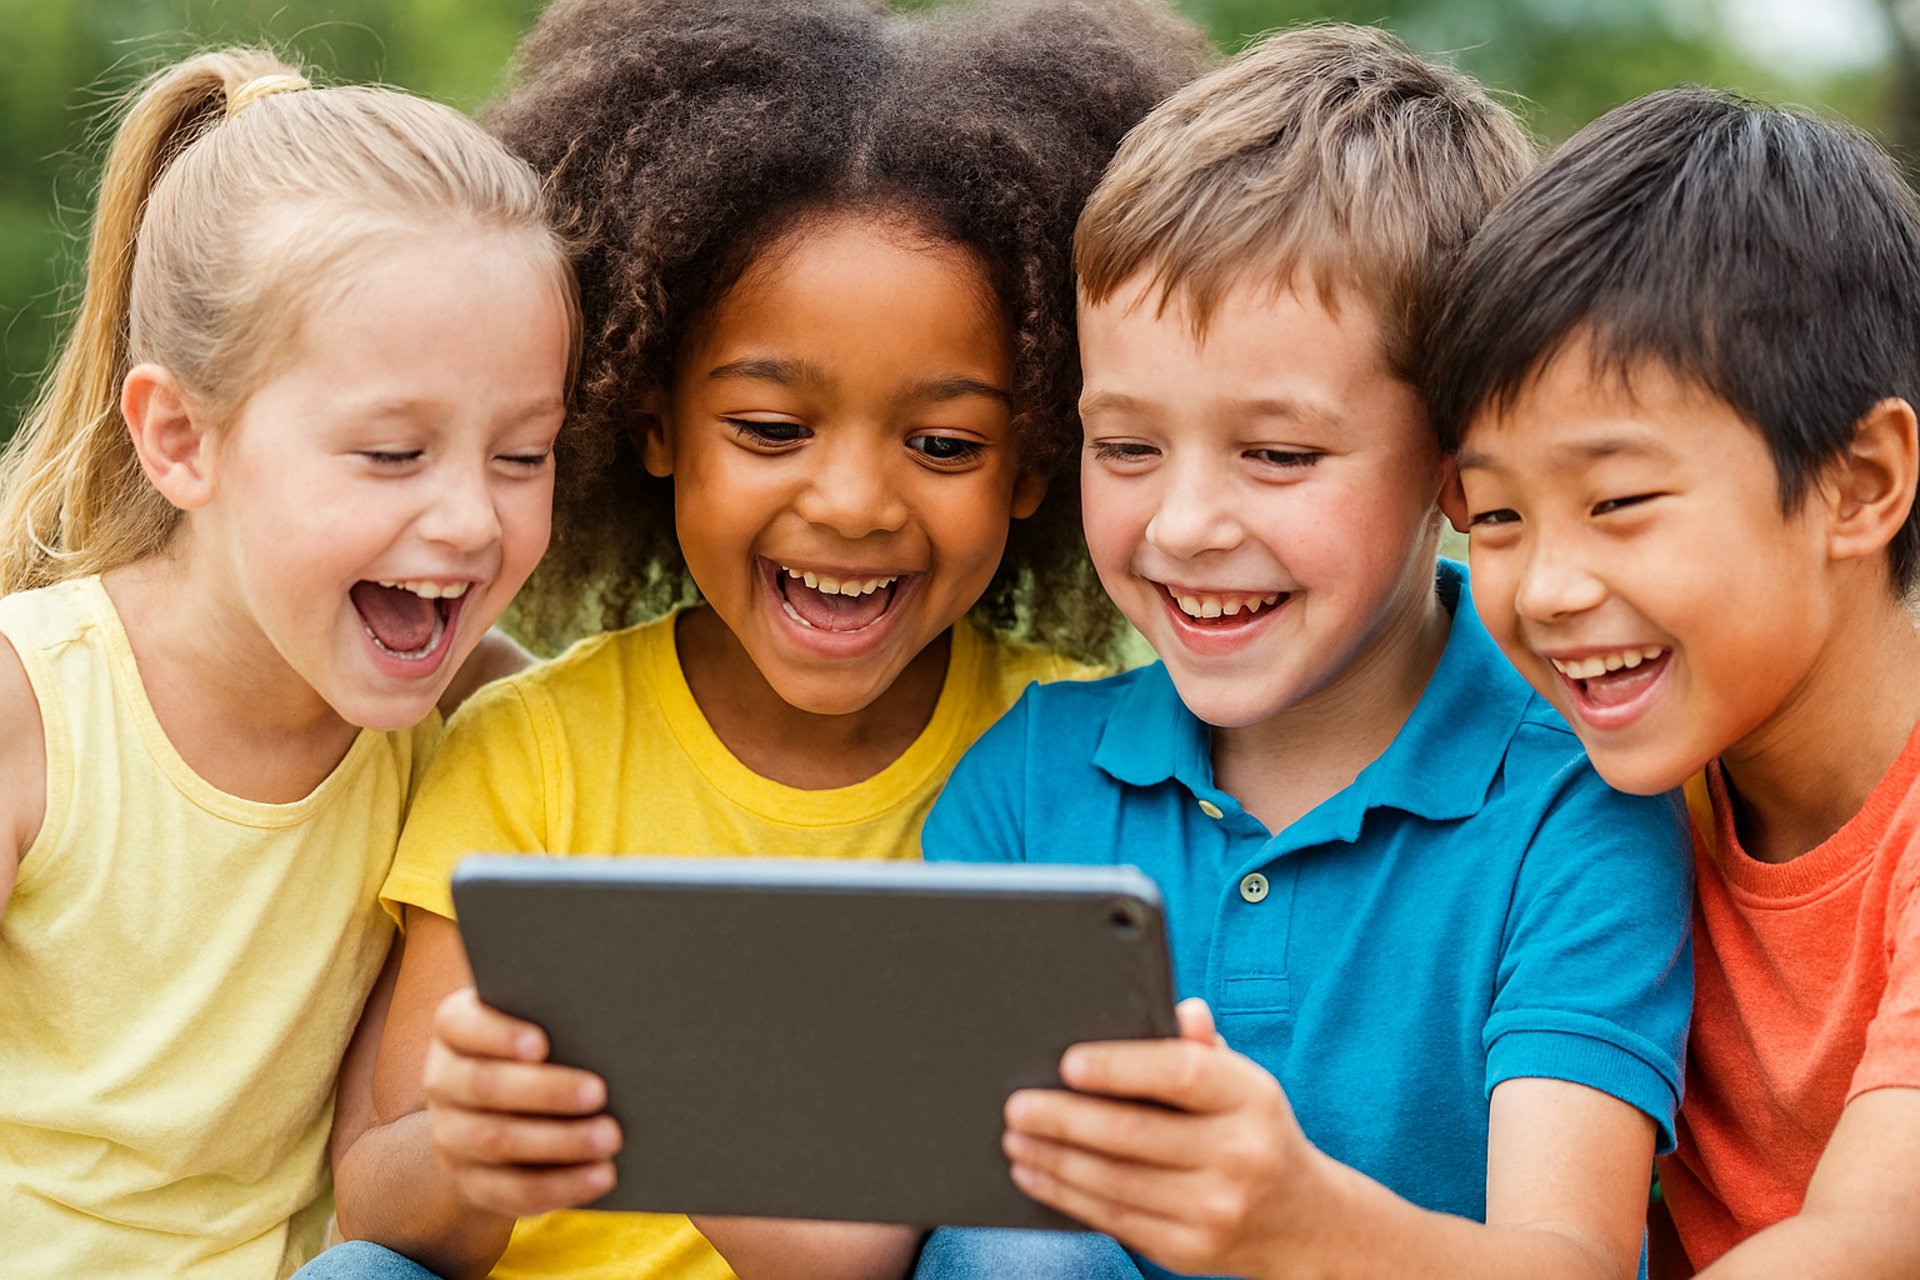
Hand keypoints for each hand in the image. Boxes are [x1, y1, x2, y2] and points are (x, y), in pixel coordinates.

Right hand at [421, 986, 622, 1216]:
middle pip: (484, 1085)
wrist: (503, 1109)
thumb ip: (559, 1015)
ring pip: (497, 1141)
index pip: (459, 1024)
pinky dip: (560, 1185)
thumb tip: (610, 1019)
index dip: (498, 1034)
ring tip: (610, 1137)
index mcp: (454, 1029)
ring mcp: (451, 1135)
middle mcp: (443, 1080)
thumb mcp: (539, 1021)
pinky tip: (600, 1175)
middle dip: (544, 1090)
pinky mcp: (471, 1180)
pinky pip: (511, 1189)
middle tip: (598, 1092)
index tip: (542, 1043)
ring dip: (559, 1141)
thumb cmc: (541, 1045)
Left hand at [1002, 998, 1320, 1278]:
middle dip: (1063, 1120)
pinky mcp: (1191, 1251)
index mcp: (1251, 1098)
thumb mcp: (1244, 1083)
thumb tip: (1181, 1010)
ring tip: (1015, 1140)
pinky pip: (1116, 1220)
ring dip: (1053, 1161)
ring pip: (1115, 1183)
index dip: (1120, 1067)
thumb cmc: (1254, 1131)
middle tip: (1017, 1107)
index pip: (1181, 1073)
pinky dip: (1067, 1197)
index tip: (1068, 1064)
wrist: (1305, 1222)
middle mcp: (1239, 1155)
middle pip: (1133, 1134)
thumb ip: (1204, 1048)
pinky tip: (1037, 1176)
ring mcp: (1216, 1210)